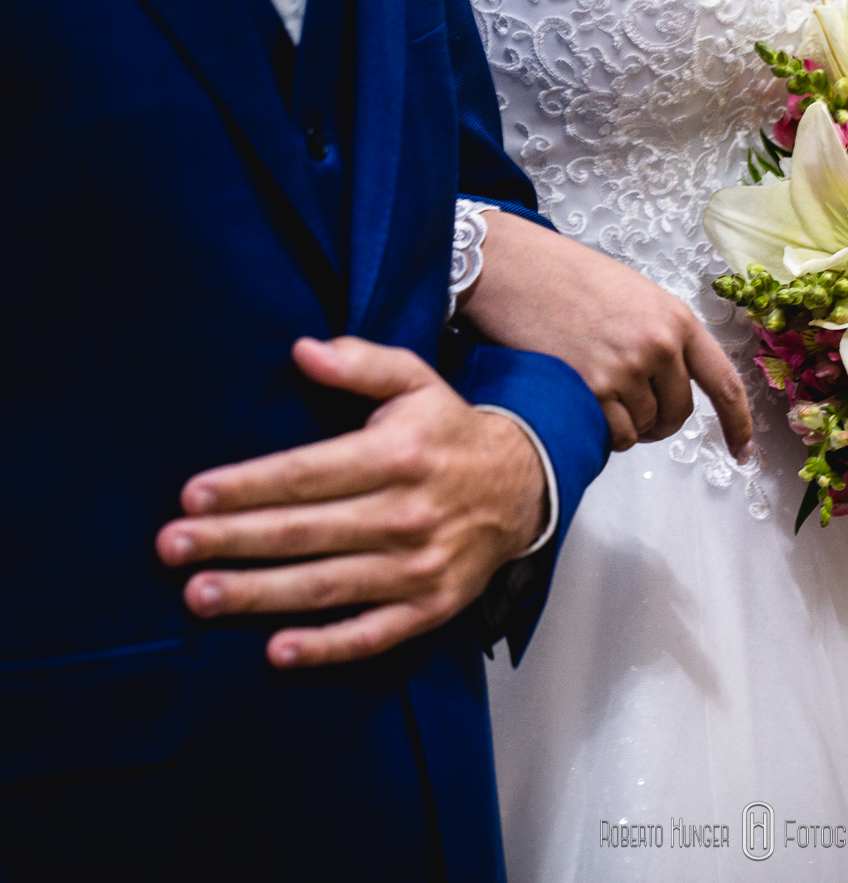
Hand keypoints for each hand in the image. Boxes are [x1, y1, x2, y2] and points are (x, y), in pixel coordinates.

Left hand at [156, 336, 544, 668]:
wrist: (523, 488)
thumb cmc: (451, 434)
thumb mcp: (416, 381)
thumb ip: (361, 363)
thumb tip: (303, 350)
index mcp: (398, 456)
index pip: (308, 474)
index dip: (247, 486)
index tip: (192, 496)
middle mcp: (408, 513)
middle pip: (306, 531)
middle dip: (233, 540)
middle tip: (171, 547)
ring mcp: (421, 566)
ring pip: (328, 585)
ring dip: (260, 593)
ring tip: (201, 596)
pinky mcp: (431, 607)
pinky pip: (374, 634)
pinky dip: (327, 646)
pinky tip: (279, 651)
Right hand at [457, 210, 752, 456]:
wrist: (516, 270)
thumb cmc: (569, 279)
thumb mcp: (636, 297)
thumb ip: (664, 338)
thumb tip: (672, 386)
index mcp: (677, 320)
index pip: (723, 383)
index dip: (738, 424)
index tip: (743, 451)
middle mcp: (659, 346)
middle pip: (679, 413)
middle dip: (661, 422)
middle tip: (636, 411)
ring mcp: (626, 369)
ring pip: (644, 427)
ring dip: (627, 423)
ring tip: (599, 391)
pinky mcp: (592, 389)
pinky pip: (615, 435)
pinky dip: (605, 432)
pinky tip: (586, 403)